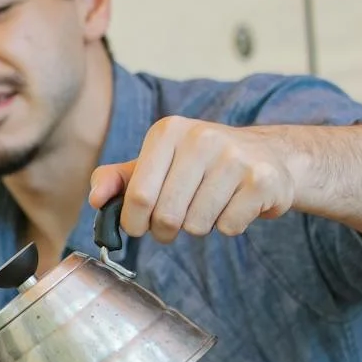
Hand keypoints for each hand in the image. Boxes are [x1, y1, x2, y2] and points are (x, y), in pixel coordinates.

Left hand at [89, 117, 298, 243]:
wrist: (267, 155)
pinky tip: (235, 204)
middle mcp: (202, 137)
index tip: (141, 225)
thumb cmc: (199, 165)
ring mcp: (235, 157)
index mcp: (168, 131)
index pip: (137, 196)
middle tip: (175, 222)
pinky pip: (229, 227)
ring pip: (197, 225)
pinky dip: (228, 226)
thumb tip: (95, 199)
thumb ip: (117, 180)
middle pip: (166, 216)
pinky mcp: (261, 179)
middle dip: (165, 230)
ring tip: (210, 204)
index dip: (135, 222)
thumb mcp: (154, 164)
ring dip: (198, 227)